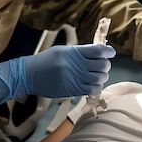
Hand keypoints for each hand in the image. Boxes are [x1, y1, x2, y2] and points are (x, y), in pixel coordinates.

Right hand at [0, 44, 116, 104]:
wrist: (30, 74)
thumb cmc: (46, 60)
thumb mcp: (63, 51)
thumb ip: (80, 52)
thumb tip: (98, 53)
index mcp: (74, 52)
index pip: (98, 50)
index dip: (108, 51)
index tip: (111, 52)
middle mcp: (76, 65)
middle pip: (102, 65)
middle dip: (106, 65)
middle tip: (102, 65)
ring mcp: (74, 78)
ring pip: (100, 78)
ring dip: (102, 76)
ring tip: (97, 75)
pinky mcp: (72, 90)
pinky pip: (92, 89)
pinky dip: (96, 86)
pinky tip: (93, 84)